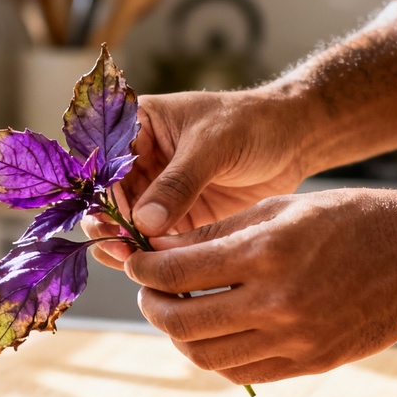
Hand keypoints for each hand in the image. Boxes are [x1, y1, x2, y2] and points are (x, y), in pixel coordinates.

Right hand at [83, 89, 307, 268]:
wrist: (293, 140)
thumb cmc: (252, 124)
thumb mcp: (213, 145)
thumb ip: (179, 182)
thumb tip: (143, 223)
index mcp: (137, 127)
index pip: (106, 163)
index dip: (102, 194)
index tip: (108, 221)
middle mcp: (140, 161)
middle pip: (108, 199)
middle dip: (109, 226)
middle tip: (119, 249)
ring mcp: (157, 193)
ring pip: (126, 225)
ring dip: (124, 246)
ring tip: (132, 263)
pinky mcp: (177, 220)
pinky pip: (154, 243)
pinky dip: (151, 258)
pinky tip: (151, 272)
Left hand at [124, 188, 396, 383]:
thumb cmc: (352, 218)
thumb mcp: (283, 207)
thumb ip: (218, 233)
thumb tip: (160, 250)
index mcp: (266, 253)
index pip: (176, 273)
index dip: (143, 270)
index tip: (135, 263)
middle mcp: (277, 302)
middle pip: (181, 321)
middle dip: (151, 306)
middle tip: (148, 293)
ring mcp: (295, 339)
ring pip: (206, 357)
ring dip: (179, 337)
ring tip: (177, 314)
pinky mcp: (311, 362)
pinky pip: (242, 373)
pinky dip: (215, 357)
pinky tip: (214, 334)